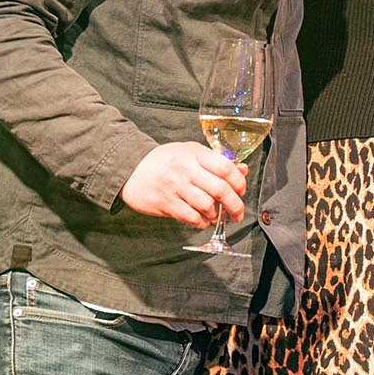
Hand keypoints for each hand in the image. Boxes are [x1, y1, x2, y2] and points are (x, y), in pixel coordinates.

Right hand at [121, 141, 246, 226]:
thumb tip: (242, 170)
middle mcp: (185, 169)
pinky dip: (202, 222)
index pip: (226, 168)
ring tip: (217, 215)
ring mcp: (175, 187)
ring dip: (217, 215)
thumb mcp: (190, 152)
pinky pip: (191, 218)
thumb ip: (215, 161)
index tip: (241, 190)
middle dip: (235, 205)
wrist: (131, 170)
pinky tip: (203, 220)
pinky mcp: (166, 203)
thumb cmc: (165, 161)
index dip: (239, 182)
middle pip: (220, 189)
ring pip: (207, 206)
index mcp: (194, 153)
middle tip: (238, 212)